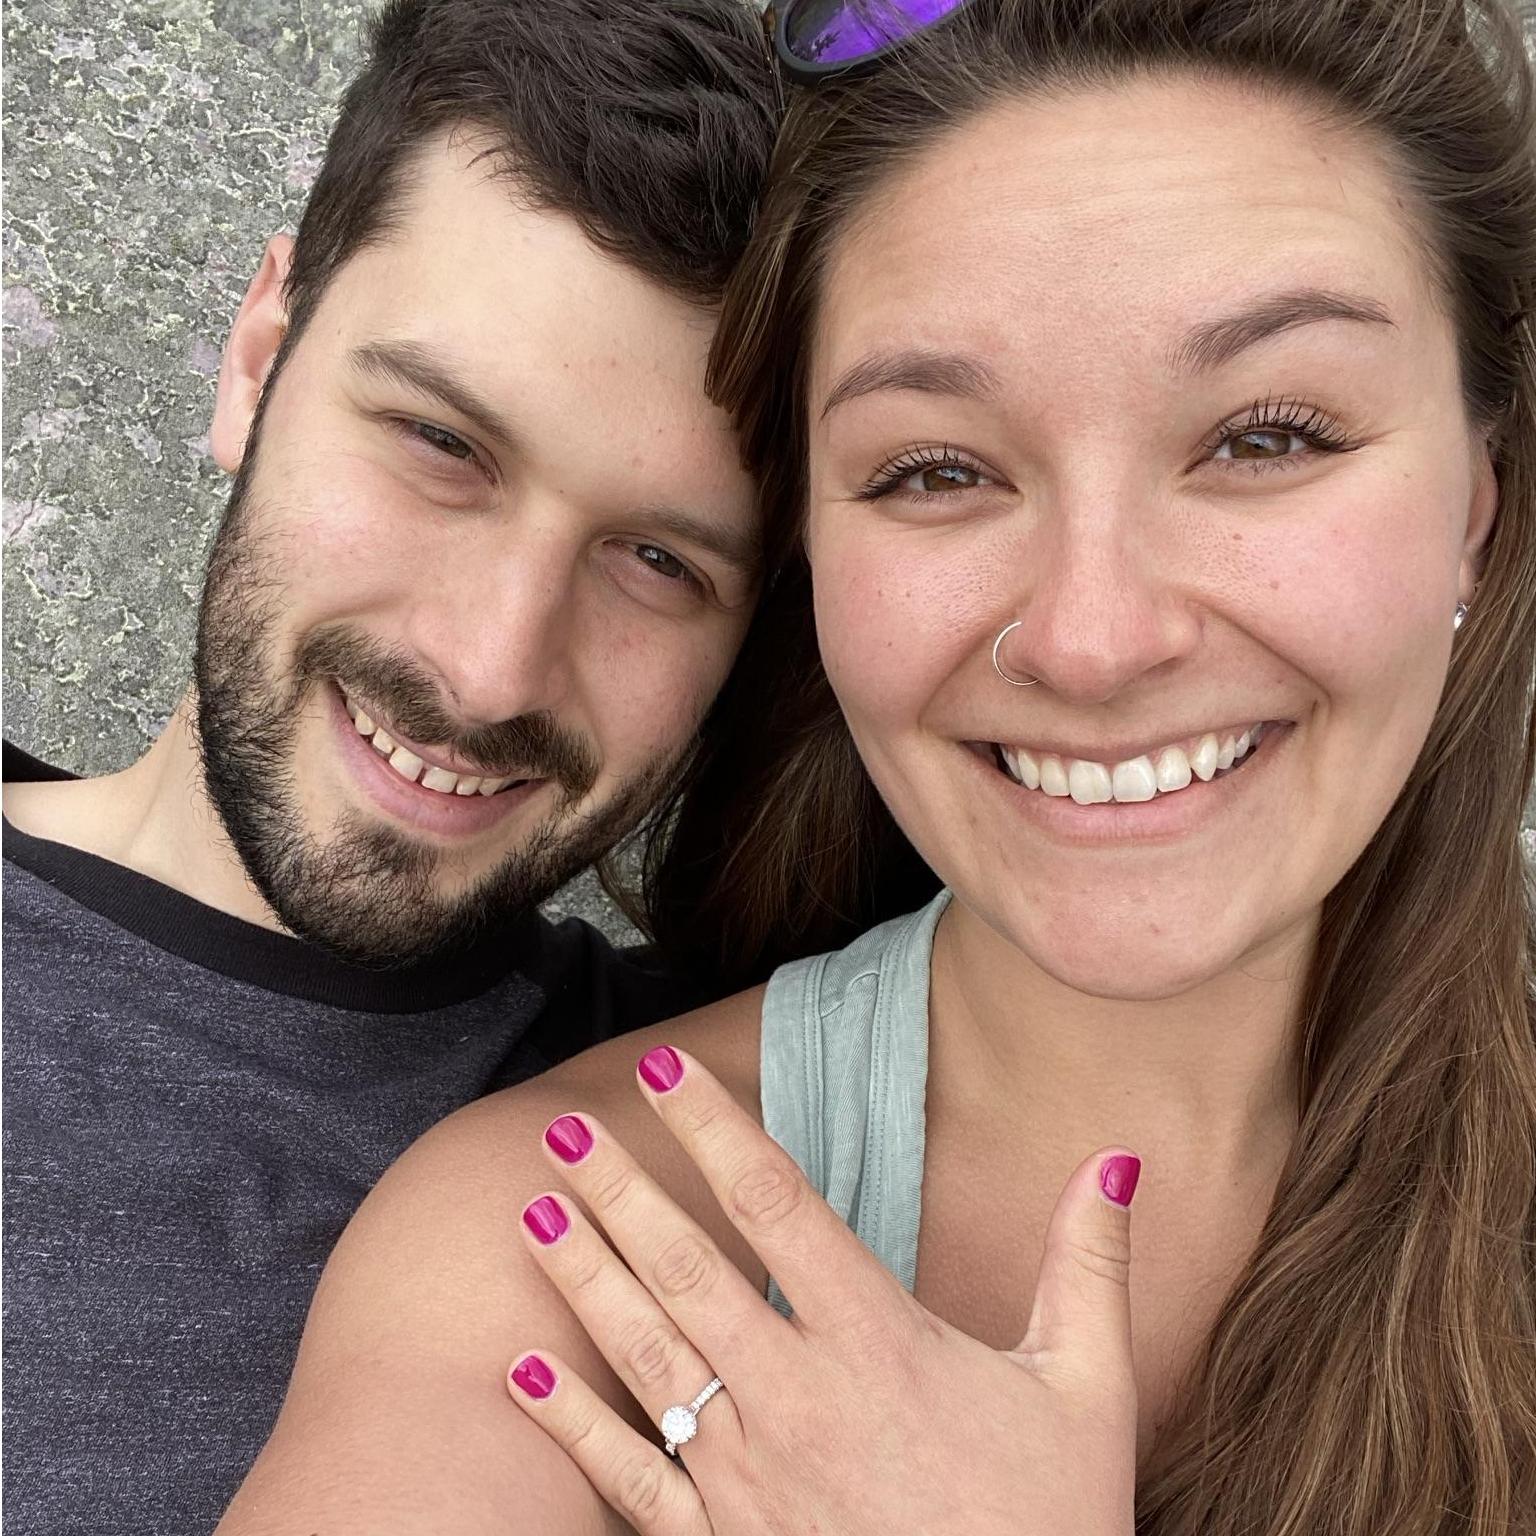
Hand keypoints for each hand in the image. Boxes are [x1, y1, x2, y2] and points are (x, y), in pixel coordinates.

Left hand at [505, 1045, 1139, 1534]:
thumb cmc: (1047, 1526)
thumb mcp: (1088, 1389)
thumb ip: (1088, 1264)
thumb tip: (1114, 1158)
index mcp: (879, 1342)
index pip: (776, 1205)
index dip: (714, 1128)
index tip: (665, 1070)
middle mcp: (799, 1397)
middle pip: (689, 1269)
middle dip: (621, 1192)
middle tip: (566, 1131)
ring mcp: (750, 1477)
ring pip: (647, 1356)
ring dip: (583, 1278)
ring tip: (531, 1211)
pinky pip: (629, 1476)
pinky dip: (570, 1421)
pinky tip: (519, 1370)